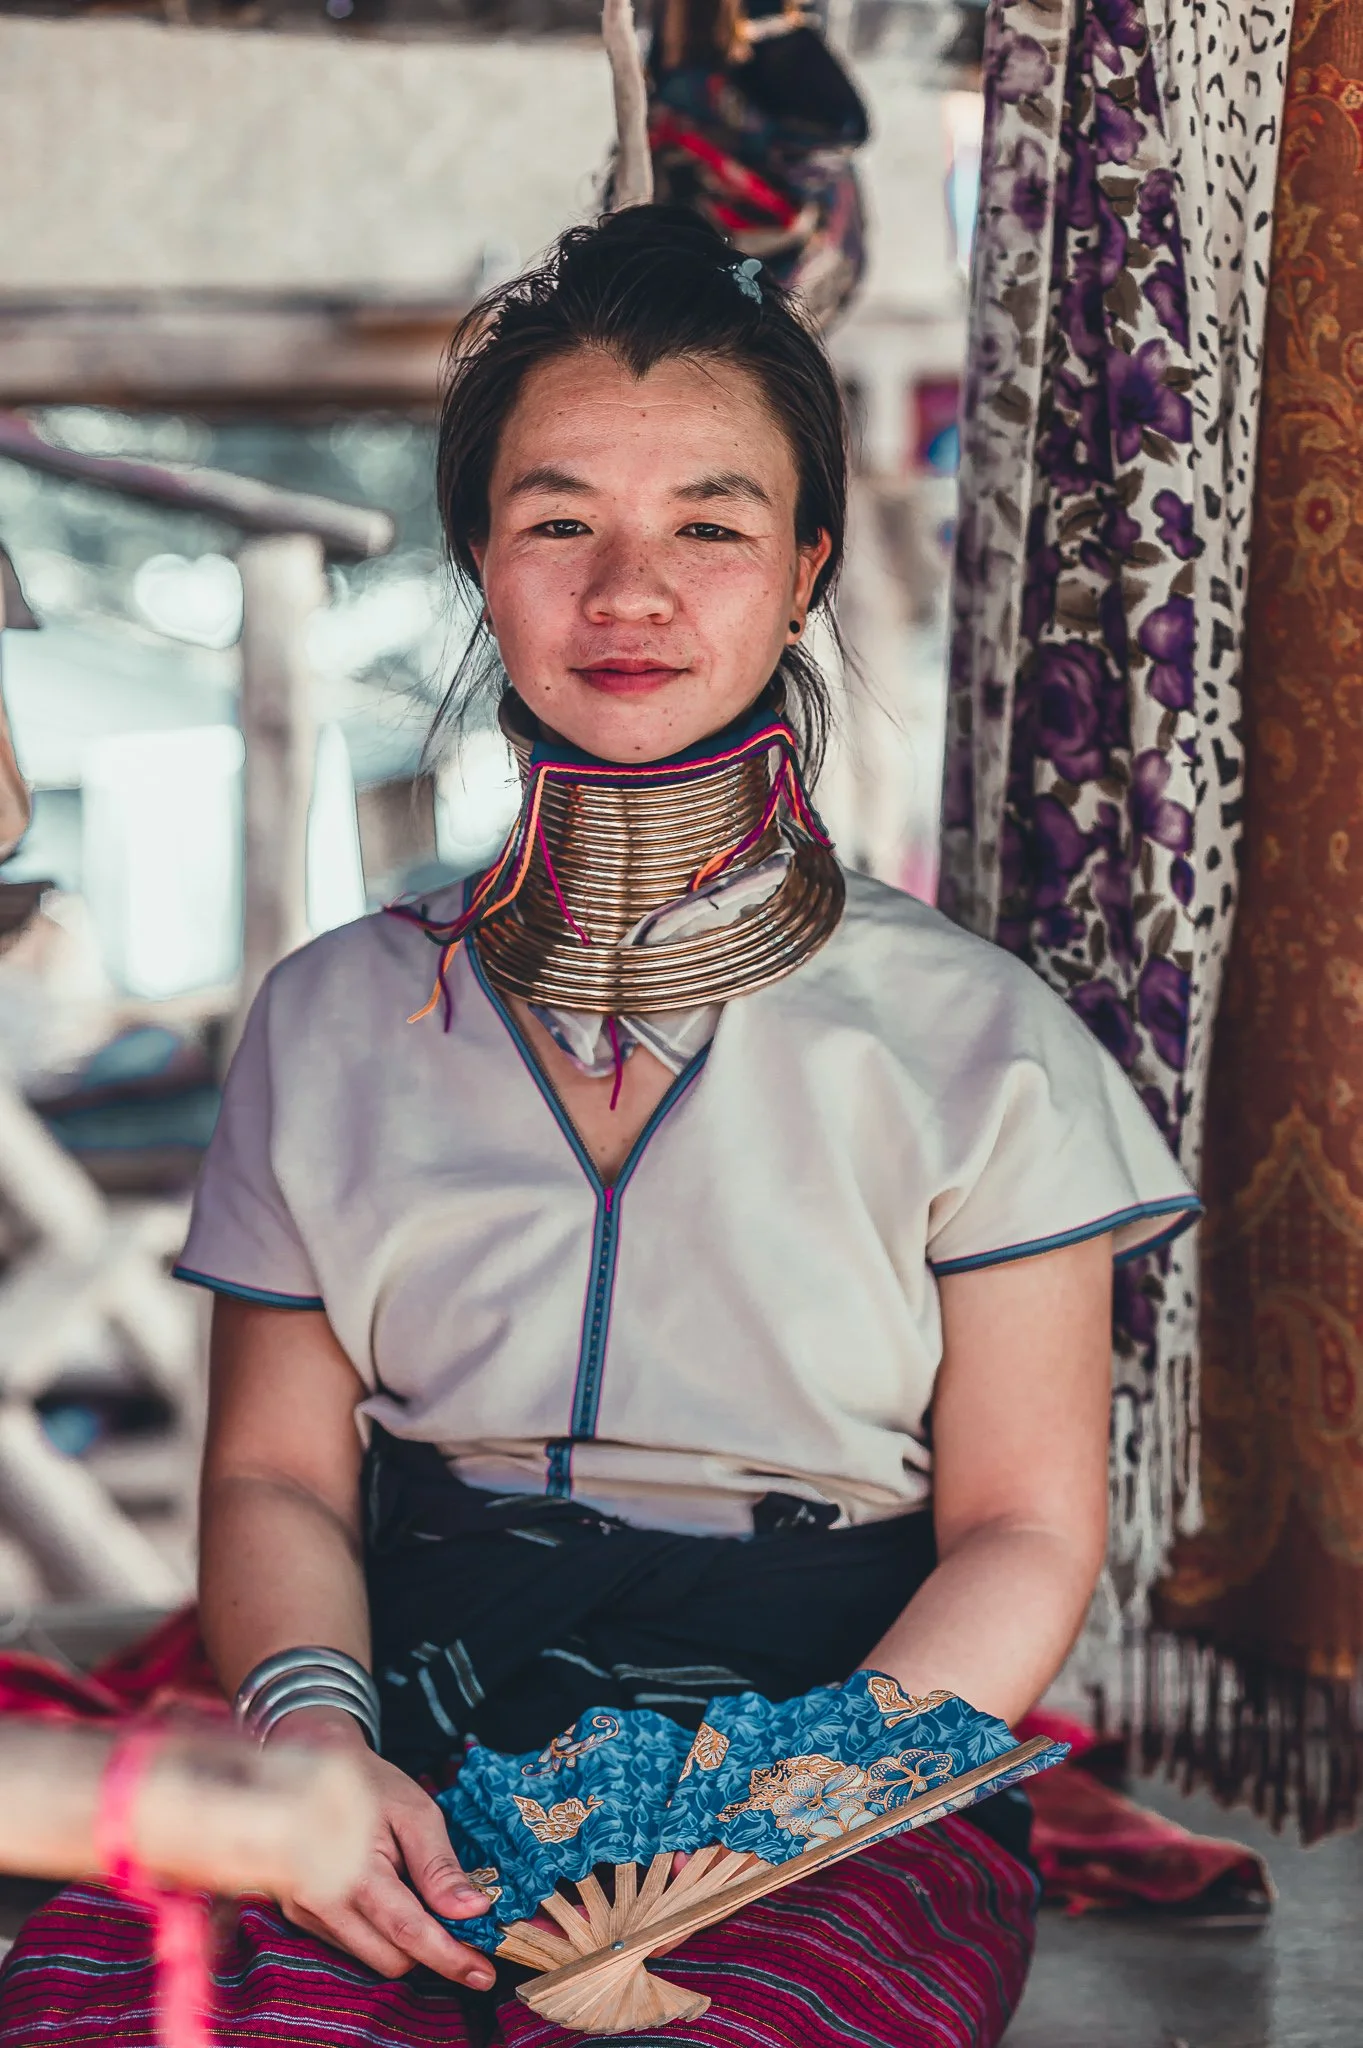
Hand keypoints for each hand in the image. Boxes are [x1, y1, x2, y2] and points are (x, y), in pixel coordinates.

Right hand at [270, 1707, 496, 1986]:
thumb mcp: (414, 1811)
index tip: (485, 1974)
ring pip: (372, 1956)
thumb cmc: (368, 1784)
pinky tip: (392, 1897)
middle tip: (464, 1928)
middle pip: (392, 1958)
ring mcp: (307, 1913)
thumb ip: (439, 1866)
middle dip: (431, 1950)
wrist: (307, 1763)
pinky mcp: (302, 1917)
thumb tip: (473, 1912)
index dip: (450, 1958)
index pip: (409, 1932)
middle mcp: (323, 1902)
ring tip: (422, 1898)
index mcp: (354, 1871)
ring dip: (406, 1942)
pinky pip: (352, 1944)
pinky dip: (382, 1932)